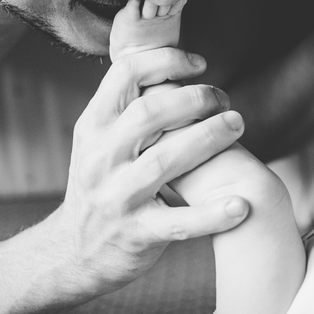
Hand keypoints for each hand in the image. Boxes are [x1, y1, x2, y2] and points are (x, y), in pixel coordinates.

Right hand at [47, 47, 248, 298]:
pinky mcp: (137, 234)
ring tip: (238, 125)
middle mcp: (101, 158)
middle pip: (151, 112)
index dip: (166, 61)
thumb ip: (128, 109)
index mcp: (93, 127)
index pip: (125, 75)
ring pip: (167, 160)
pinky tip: (241, 206)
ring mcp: (118, 197)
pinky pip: (180, 223)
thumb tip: (174, 66)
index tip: (199, 64)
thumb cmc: (100, 186)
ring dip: (209, 138)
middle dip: (196, 99)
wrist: (72, 253)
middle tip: (225, 100)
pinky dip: (213, 215)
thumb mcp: (98, 143)